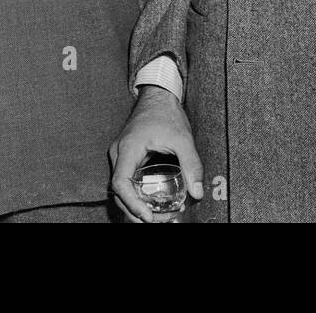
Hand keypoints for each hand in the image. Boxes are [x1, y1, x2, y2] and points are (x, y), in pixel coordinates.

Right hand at [110, 86, 203, 221]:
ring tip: (161, 215)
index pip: (120, 182)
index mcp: (128, 148)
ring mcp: (121, 155)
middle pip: (119, 191)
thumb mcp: (183, 138)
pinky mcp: (127, 156)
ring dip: (136, 205)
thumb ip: (191, 164)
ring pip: (122, 188)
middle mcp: (119, 153)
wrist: (157, 95)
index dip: (132, 203)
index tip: (148, 216)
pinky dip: (137, 195)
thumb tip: (197, 193)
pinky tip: (155, 202)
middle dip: (136, 211)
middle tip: (159, 221)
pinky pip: (127, 181)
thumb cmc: (166, 114)